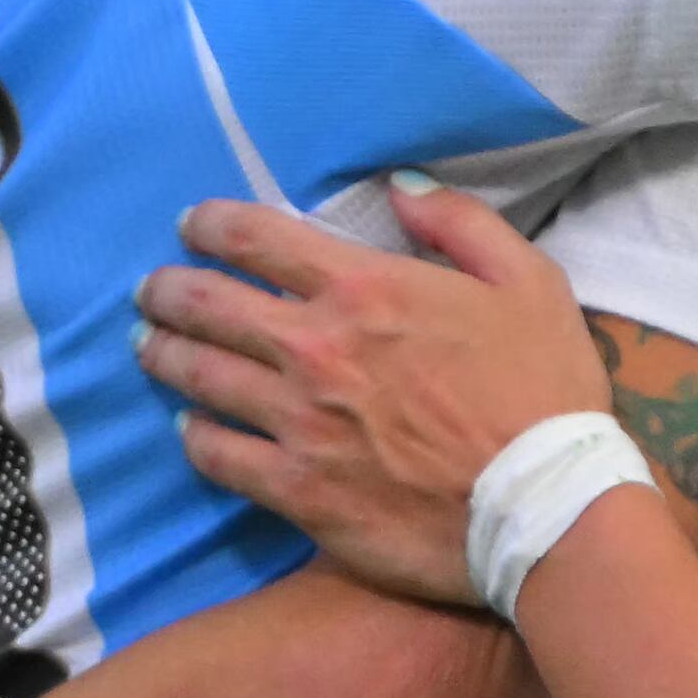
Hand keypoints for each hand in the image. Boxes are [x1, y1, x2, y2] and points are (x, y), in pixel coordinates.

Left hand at [138, 179, 613, 609]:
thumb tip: (401, 188)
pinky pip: (217, 455)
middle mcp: (315, 349)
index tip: (192, 224)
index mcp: (366, 288)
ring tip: (152, 346)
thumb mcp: (531, 281)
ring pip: (199, 376)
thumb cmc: (545, 392)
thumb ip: (461, 224)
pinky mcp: (295, 489)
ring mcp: (298, 422)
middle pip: (208, 304)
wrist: (545, 509)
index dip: (212, 225)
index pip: (258, 239)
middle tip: (154, 289)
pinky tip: (190, 427)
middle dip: (169, 289)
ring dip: (165, 353)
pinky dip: (194, 435)